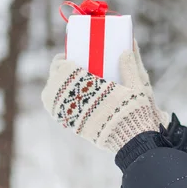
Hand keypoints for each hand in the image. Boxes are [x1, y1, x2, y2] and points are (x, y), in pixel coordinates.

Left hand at [40, 43, 167, 152]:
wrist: (130, 140)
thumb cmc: (134, 112)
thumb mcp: (136, 87)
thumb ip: (130, 67)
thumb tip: (128, 47)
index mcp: (89, 87)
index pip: (63, 68)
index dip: (62, 60)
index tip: (69, 56)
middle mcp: (74, 100)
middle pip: (54, 80)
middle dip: (58, 71)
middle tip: (68, 67)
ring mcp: (70, 114)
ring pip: (50, 96)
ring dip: (54, 86)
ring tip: (65, 82)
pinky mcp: (72, 126)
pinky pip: (55, 110)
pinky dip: (56, 102)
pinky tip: (65, 98)